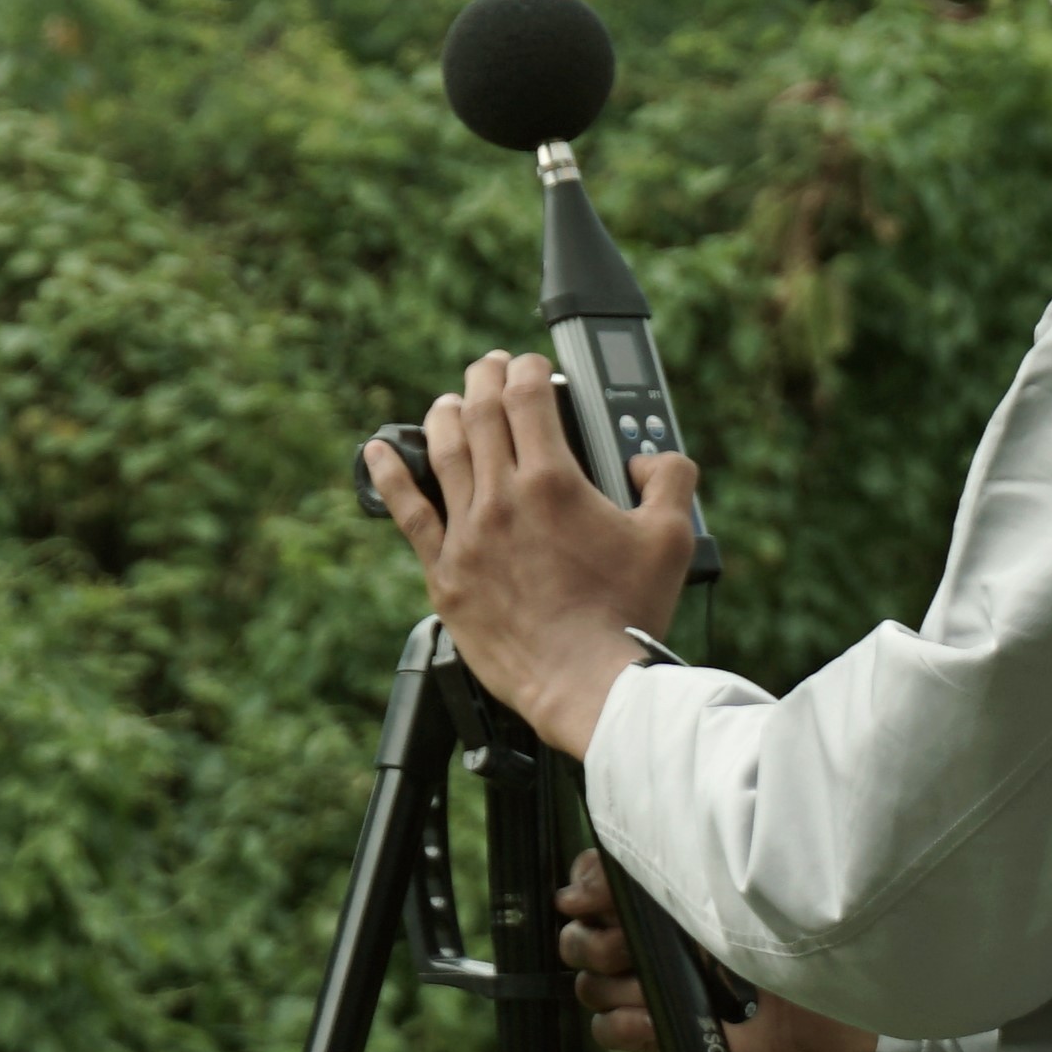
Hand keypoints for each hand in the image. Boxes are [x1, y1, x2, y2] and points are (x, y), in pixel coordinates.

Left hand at [362, 349, 695, 757]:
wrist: (588, 685)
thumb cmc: (628, 614)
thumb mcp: (672, 537)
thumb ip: (670, 479)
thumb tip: (650, 458)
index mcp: (553, 481)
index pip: (527, 396)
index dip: (528, 368)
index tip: (532, 366)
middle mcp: (502, 498)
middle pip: (479, 412)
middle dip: (484, 378)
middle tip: (491, 369)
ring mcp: (468, 535)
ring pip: (443, 451)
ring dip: (445, 414)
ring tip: (451, 402)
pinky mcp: (445, 573)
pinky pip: (408, 514)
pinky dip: (390, 475)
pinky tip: (379, 451)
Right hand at [555, 851, 876, 1051]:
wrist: (846, 979)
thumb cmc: (791, 911)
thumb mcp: (720, 875)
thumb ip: (660, 860)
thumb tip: (587, 882)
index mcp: (664, 891)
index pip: (588, 886)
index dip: (581, 891)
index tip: (587, 896)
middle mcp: (656, 937)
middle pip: (579, 941)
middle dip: (591, 941)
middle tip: (624, 941)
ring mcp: (664, 987)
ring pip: (593, 986)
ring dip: (612, 982)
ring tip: (649, 976)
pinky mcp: (678, 1034)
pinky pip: (615, 1033)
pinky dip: (624, 1026)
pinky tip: (648, 1013)